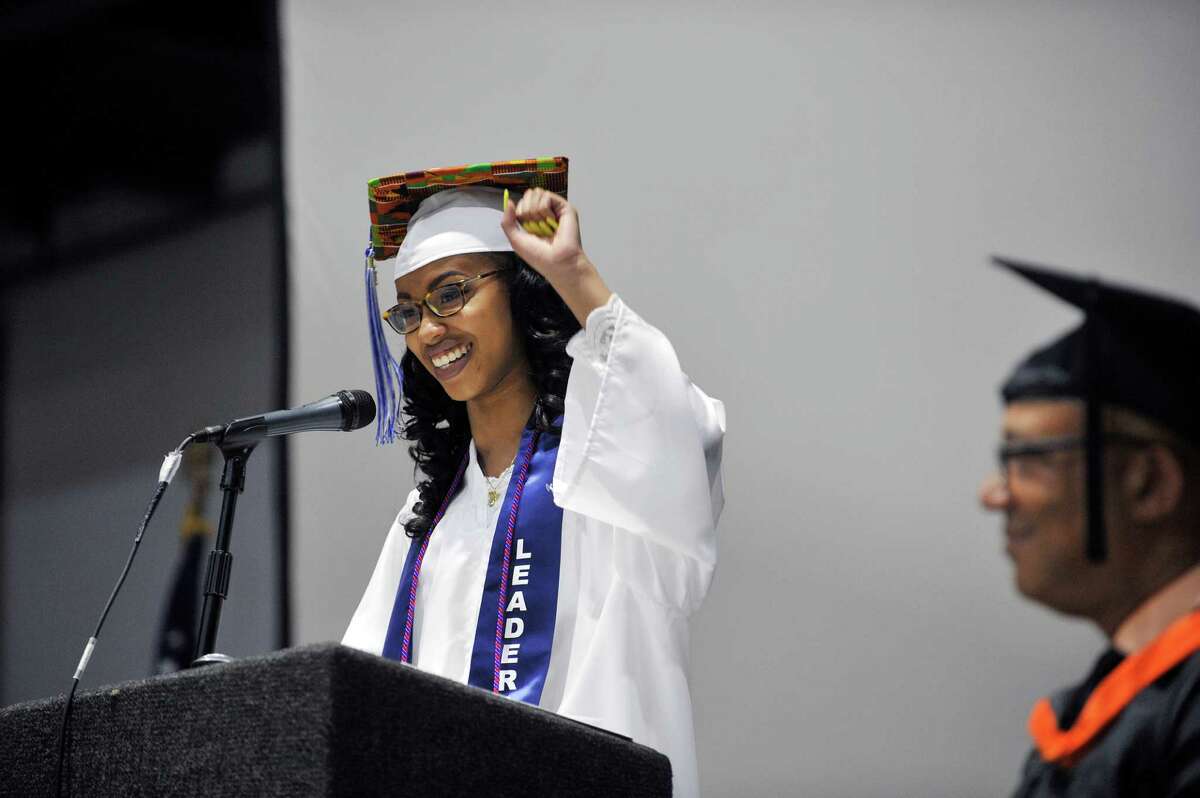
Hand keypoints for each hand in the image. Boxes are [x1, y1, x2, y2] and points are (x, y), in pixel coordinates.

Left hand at [500, 188, 611, 325]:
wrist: (557, 262)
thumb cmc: (540, 256)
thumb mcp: (516, 239)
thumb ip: (507, 221)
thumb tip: (509, 202)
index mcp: (534, 220)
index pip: (522, 202)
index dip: (520, 213)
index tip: (527, 228)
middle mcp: (545, 212)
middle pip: (528, 194)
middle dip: (526, 211)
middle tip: (536, 228)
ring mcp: (555, 209)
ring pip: (536, 193)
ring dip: (534, 212)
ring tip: (544, 226)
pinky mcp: (565, 207)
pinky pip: (546, 196)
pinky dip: (544, 210)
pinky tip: (551, 222)